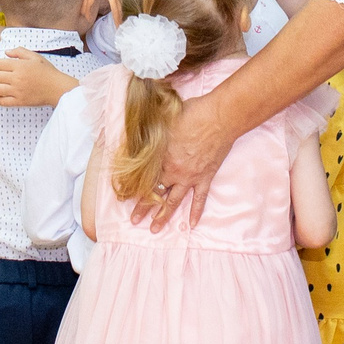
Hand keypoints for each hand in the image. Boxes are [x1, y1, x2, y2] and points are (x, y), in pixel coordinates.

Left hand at [0, 46, 79, 108]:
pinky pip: (1, 101)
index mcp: (20, 66)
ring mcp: (17, 91)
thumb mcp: (35, 57)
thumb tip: (6, 52)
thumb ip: (19, 52)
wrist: (56, 88)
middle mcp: (16, 79)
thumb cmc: (47, 72)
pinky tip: (0, 93)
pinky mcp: (19, 102)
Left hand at [147, 94, 232, 228]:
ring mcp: (191, 177)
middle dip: (143, 208)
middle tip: (134, 220)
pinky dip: (195, 211)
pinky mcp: (206, 177)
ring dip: (164, 215)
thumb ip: (152, 134)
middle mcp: (175, 172)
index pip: (144, 178)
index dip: (134, 189)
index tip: (124, 198)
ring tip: (154, 229)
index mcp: (162, 159)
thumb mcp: (163, 121)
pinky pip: (200, 198)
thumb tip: (138, 134)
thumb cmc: (191, 114)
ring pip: (174, 201)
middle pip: (156, 193)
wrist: (219, 117)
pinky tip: (190, 224)